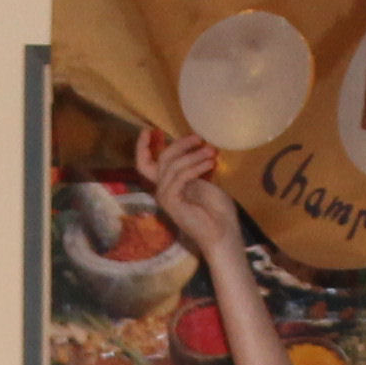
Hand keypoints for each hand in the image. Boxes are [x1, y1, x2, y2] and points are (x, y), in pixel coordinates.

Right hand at [138, 129, 244, 260]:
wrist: (223, 233)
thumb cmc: (217, 211)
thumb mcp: (204, 182)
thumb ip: (193, 168)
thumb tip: (195, 149)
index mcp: (167, 186)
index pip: (145, 165)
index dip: (142, 147)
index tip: (148, 130)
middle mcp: (162, 191)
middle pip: (162, 159)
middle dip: (180, 144)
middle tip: (199, 138)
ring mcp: (165, 197)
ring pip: (172, 166)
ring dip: (193, 155)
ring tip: (211, 151)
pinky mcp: (172, 202)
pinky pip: (180, 177)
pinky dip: (195, 167)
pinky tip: (210, 163)